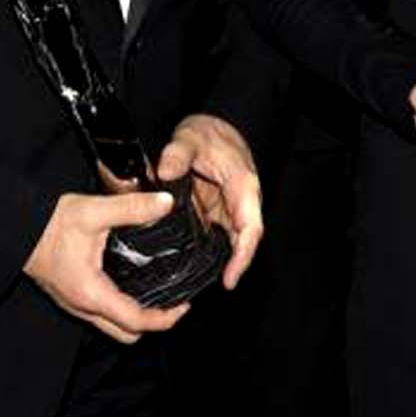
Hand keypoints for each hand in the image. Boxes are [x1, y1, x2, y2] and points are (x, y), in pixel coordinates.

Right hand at [23, 190, 190, 343]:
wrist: (15, 227)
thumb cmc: (48, 224)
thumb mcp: (93, 211)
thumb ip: (131, 208)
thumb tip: (166, 204)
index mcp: (92, 293)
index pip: (136, 322)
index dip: (165, 319)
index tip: (184, 305)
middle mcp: (83, 306)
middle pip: (126, 333)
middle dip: (154, 323)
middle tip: (174, 301)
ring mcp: (75, 304)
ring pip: (113, 326)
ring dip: (137, 316)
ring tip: (157, 292)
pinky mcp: (72, 297)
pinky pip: (102, 314)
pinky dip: (122, 307)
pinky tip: (132, 283)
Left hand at [155, 113, 261, 289]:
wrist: (213, 127)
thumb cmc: (209, 134)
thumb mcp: (190, 138)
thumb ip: (178, 154)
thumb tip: (165, 172)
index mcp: (243, 189)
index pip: (250, 230)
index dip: (242, 258)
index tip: (230, 279)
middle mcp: (239, 204)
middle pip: (240, 244)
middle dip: (228, 269)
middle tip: (204, 290)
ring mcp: (227, 210)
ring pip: (225, 243)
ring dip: (214, 263)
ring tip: (191, 283)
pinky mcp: (214, 212)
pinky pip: (211, 236)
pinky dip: (201, 250)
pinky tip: (184, 264)